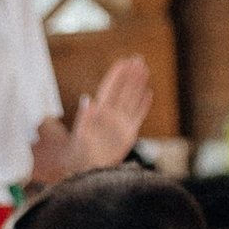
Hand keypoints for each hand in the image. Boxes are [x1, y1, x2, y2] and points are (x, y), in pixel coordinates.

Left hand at [25, 53, 154, 184]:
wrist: (87, 169)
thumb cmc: (79, 153)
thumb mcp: (80, 135)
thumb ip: (85, 118)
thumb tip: (87, 100)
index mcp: (100, 112)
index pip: (111, 88)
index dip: (117, 75)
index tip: (124, 61)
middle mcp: (111, 114)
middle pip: (123, 90)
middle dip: (130, 74)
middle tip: (138, 59)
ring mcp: (121, 123)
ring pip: (132, 98)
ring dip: (138, 84)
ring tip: (144, 70)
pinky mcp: (128, 134)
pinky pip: (138, 115)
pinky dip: (143, 104)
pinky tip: (148, 93)